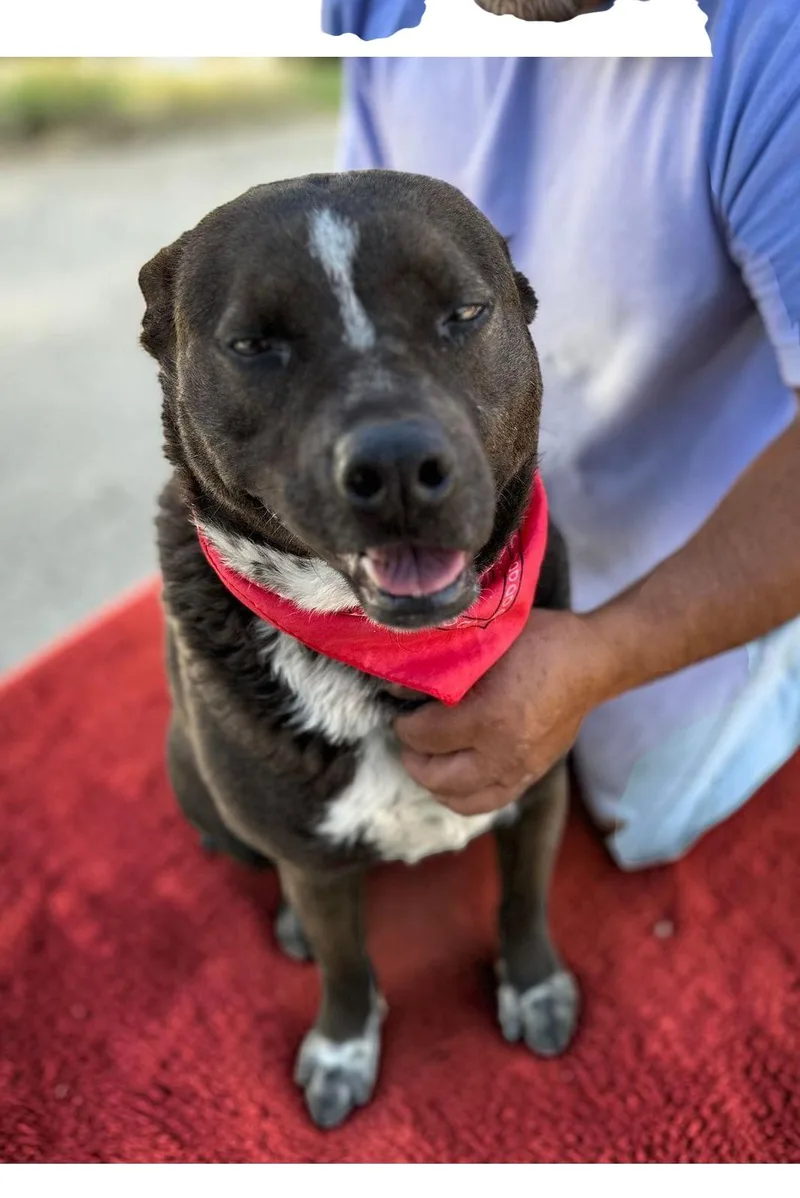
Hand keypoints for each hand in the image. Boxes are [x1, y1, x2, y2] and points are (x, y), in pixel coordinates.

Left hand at [394, 608, 617, 815]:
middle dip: (414, 757)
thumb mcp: (486, 641)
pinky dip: (462, 795)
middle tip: (408, 736)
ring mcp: (520, 771)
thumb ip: (444, 663)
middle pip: (438, 777)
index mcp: (490, 717)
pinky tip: (453, 775)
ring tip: (427, 758)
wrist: (591, 663)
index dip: (405, 724)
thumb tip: (398, 683)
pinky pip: (487, 802)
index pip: (426, 736)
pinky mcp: (532, 777)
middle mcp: (504, 753)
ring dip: (435, 783)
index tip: (400, 712)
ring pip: (460, 800)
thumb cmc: (539, 642)